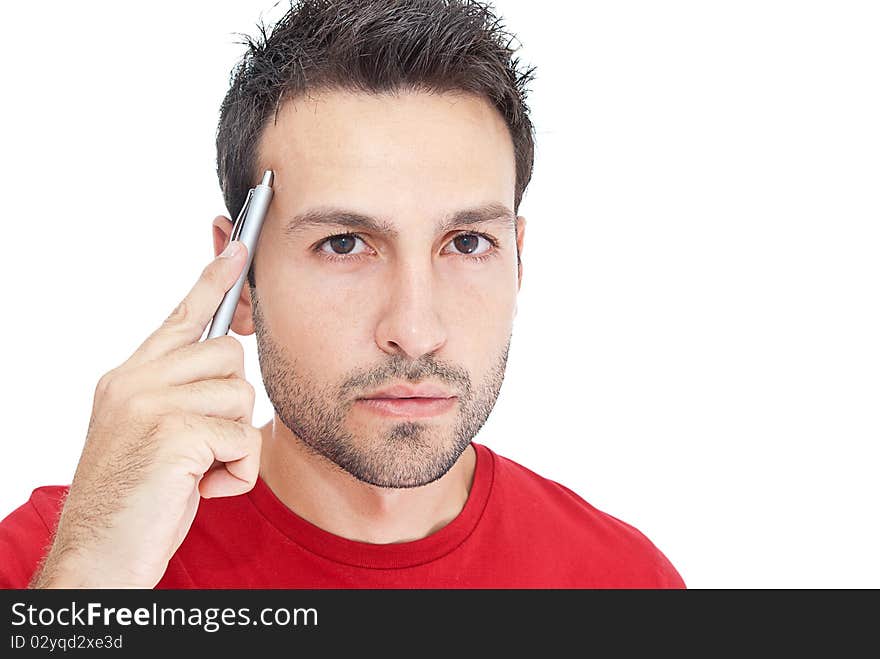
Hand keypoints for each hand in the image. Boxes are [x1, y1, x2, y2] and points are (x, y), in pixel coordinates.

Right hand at [32, 241, 260, 587]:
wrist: (100, 556)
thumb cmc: (137, 501)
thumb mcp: (154, 436)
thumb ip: (180, 395)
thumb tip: (226, 362)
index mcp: (129, 378)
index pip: (180, 318)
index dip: (213, 282)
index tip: (238, 248)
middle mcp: (134, 381)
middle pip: (228, 355)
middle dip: (231, 404)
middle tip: (202, 446)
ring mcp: (149, 404)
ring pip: (240, 395)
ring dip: (233, 443)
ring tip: (195, 470)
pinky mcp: (172, 433)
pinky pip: (245, 439)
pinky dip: (237, 473)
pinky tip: (202, 489)